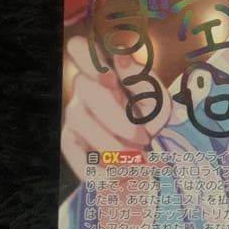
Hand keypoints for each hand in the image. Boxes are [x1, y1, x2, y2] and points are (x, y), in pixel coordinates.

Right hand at [60, 35, 172, 179]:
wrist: (148, 158)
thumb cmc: (151, 121)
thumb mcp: (157, 100)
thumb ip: (141, 80)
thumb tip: (120, 57)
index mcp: (106, 72)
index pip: (78, 48)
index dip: (89, 58)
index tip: (111, 78)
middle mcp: (85, 90)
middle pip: (86, 89)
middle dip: (117, 118)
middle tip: (144, 140)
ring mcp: (75, 114)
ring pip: (80, 119)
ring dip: (110, 143)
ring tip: (137, 161)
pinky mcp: (70, 140)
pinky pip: (73, 151)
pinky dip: (94, 168)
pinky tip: (117, 179)